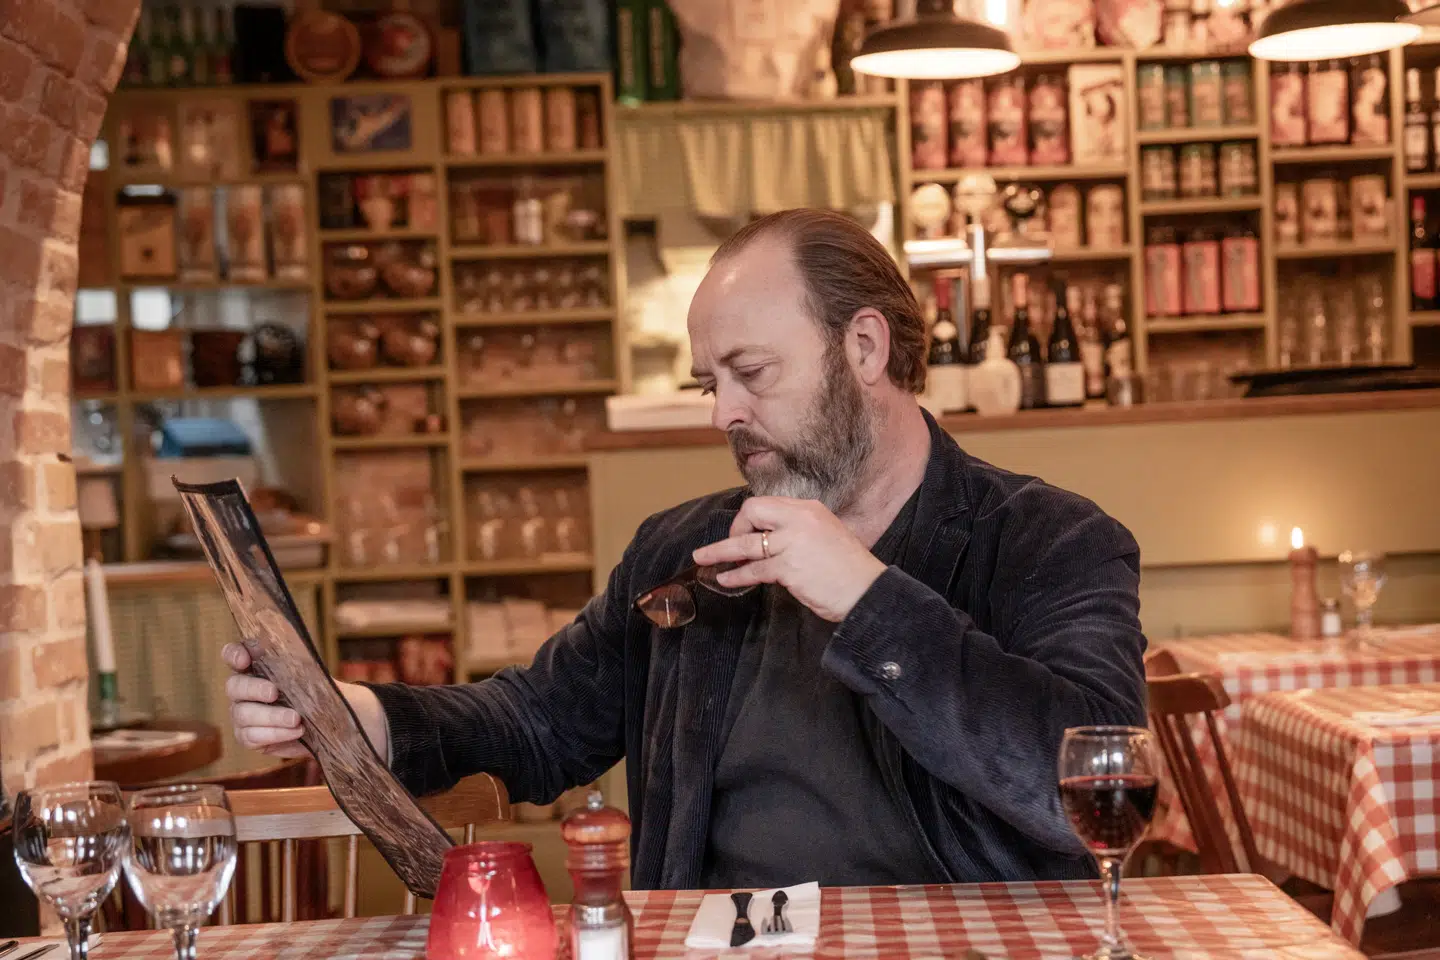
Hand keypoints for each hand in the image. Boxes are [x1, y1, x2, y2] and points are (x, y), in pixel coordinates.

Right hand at [222, 643, 390, 764]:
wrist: (329, 720)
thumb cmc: (315, 691)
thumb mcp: (310, 674)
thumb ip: (297, 664)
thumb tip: (292, 654)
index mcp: (254, 667)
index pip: (232, 655)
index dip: (233, 655)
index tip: (245, 660)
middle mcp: (243, 690)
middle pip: (233, 686)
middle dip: (254, 689)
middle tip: (274, 693)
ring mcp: (242, 714)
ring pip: (243, 715)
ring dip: (271, 717)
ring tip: (296, 719)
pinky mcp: (248, 737)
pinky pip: (251, 737)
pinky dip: (275, 734)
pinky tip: (295, 732)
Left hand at [690, 497, 886, 622]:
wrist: (868, 591)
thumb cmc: (848, 569)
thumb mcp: (825, 536)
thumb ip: (798, 533)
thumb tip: (767, 542)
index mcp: (810, 509)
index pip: (767, 503)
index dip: (749, 518)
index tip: (745, 533)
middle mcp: (800, 519)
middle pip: (752, 512)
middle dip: (734, 527)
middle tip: (728, 545)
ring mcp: (794, 543)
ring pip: (746, 543)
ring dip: (720, 551)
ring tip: (702, 558)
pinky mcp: (789, 568)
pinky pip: (753, 569)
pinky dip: (736, 574)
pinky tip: (725, 578)